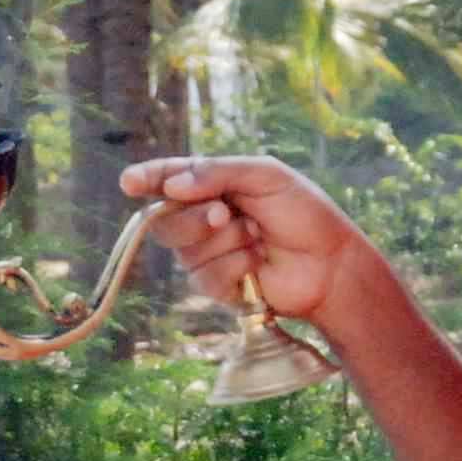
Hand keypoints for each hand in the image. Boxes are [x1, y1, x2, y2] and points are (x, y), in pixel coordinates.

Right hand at [120, 154, 370, 329]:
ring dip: (225, 240)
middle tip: (226, 213)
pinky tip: (258, 262)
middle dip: (193, 216)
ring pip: (184, 250)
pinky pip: (203, 276)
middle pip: (165, 220)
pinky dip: (234, 265)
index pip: (169, 181)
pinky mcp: (218, 287)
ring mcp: (208, 254)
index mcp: (213, 187)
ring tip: (256, 236)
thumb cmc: (304, 213)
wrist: (331, 262)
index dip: (148, 180)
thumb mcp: (264, 176)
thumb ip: (216, 173)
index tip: (130, 182)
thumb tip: (171, 187)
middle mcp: (204, 220)